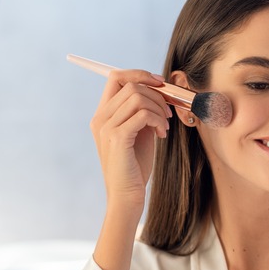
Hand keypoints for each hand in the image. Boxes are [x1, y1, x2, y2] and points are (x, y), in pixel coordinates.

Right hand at [89, 69, 170, 205]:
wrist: (127, 196)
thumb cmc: (135, 166)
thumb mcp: (139, 133)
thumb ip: (142, 112)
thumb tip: (160, 91)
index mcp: (103, 114)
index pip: (116, 76)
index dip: (140, 74)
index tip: (160, 83)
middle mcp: (100, 118)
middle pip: (130, 84)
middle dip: (156, 94)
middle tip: (168, 113)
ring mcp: (106, 127)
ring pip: (138, 96)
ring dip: (158, 108)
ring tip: (164, 127)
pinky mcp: (117, 138)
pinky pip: (143, 114)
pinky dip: (157, 120)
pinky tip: (161, 135)